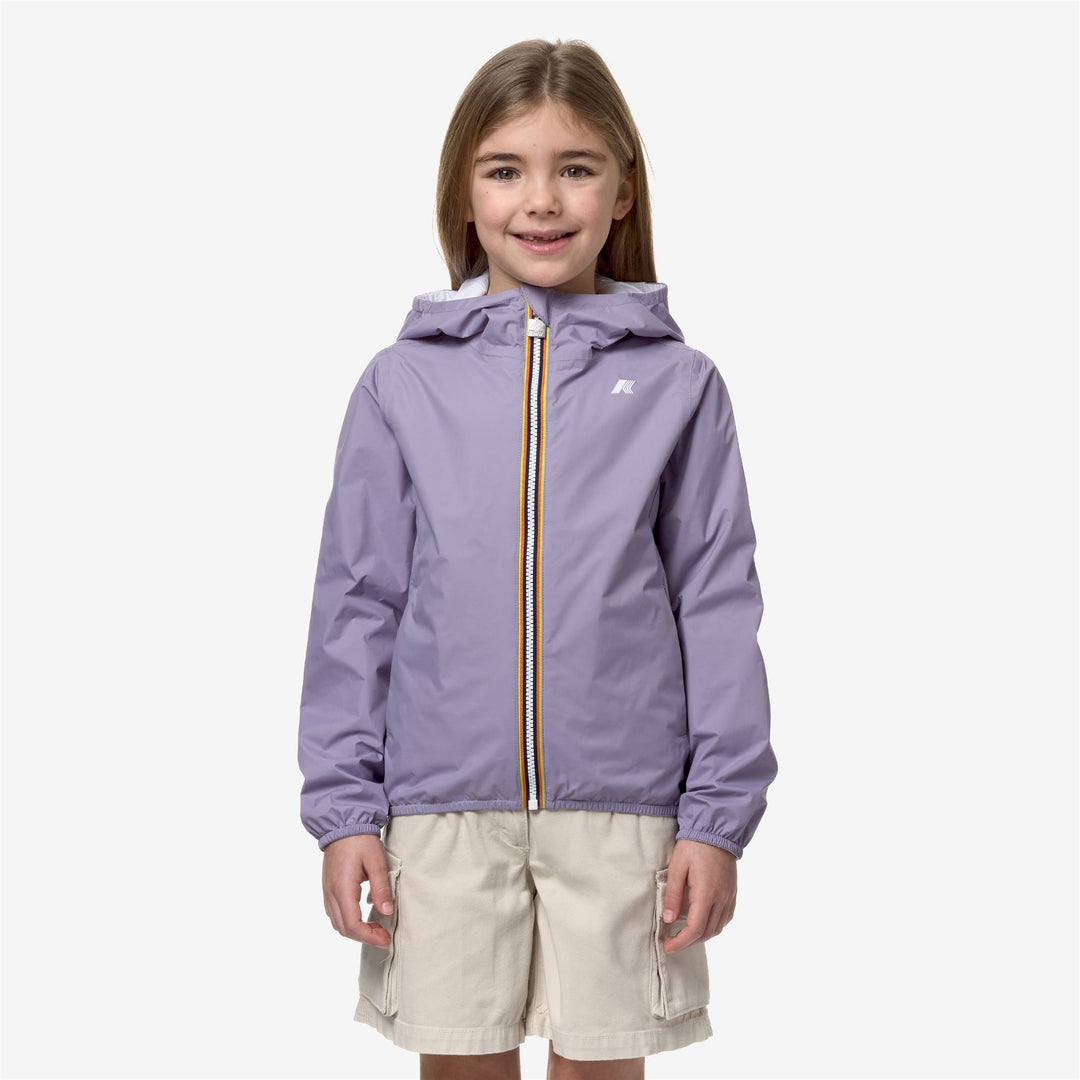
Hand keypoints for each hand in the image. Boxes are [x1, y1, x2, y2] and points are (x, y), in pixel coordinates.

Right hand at [322, 833, 394, 948]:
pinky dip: (348, 921)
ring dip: (355, 930)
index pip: (352, 924)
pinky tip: (363, 916)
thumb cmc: (361, 840)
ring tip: (376, 927)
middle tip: (384, 935)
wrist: (343, 824)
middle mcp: (331, 893)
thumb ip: (381, 888)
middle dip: (364, 937)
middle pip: (343, 928)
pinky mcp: (328, 887)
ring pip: (337, 923)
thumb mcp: (376, 861)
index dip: (369, 936)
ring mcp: (327, 891)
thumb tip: (387, 912)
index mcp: (342, 888)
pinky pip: (334, 912)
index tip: (385, 939)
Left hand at [660, 838, 736, 953]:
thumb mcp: (677, 867)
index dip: (680, 942)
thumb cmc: (694, 846)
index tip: (667, 946)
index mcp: (706, 894)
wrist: (716, 831)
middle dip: (688, 942)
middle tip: (672, 942)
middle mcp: (720, 899)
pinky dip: (714, 926)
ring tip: (684, 934)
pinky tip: (702, 922)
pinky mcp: (732, 893)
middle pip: (706, 933)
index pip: (694, 929)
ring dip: (701, 936)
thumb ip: (673, 895)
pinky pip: (726, 918)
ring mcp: (729, 897)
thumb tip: (668, 920)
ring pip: (717, 928)